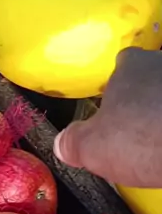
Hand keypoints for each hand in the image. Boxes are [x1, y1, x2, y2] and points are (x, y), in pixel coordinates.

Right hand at [54, 47, 161, 187]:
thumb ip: (75, 143)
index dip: (120, 91)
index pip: (122, 67)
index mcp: (129, 65)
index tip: (122, 117)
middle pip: (155, 77)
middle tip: (150, 131)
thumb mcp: (96, 148)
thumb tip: (61, 144)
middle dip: (152, 99)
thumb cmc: (145, 137)